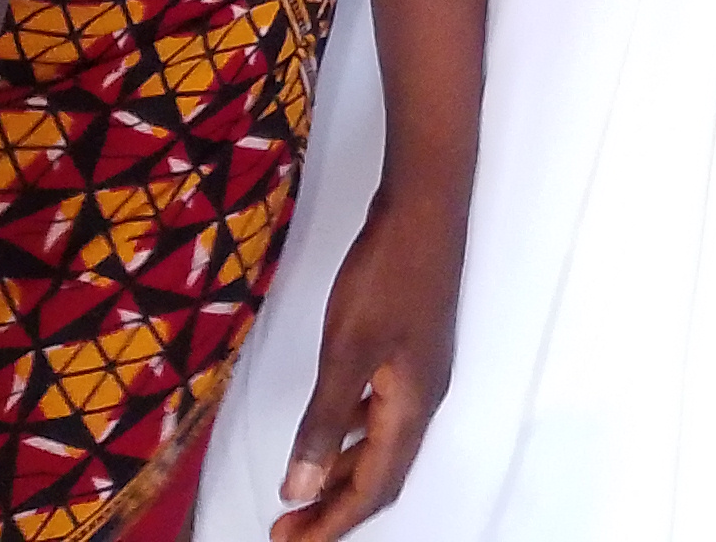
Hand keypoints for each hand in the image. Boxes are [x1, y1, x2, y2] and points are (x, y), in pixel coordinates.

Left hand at [270, 183, 462, 541]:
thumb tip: (301, 489)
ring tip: (303, 488)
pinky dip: (354, 433)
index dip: (334, 522)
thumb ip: (323, 422)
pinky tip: (332, 424)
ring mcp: (422, 371)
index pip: (374, 487)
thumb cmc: (388, 274)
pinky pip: (383, 412)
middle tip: (288, 527)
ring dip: (344, 472)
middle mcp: (424, 397)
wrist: (426, 206)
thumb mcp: (346, 351)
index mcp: (412, 406)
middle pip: (383, 473)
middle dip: (337, 505)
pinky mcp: (413, 347)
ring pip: (384, 443)